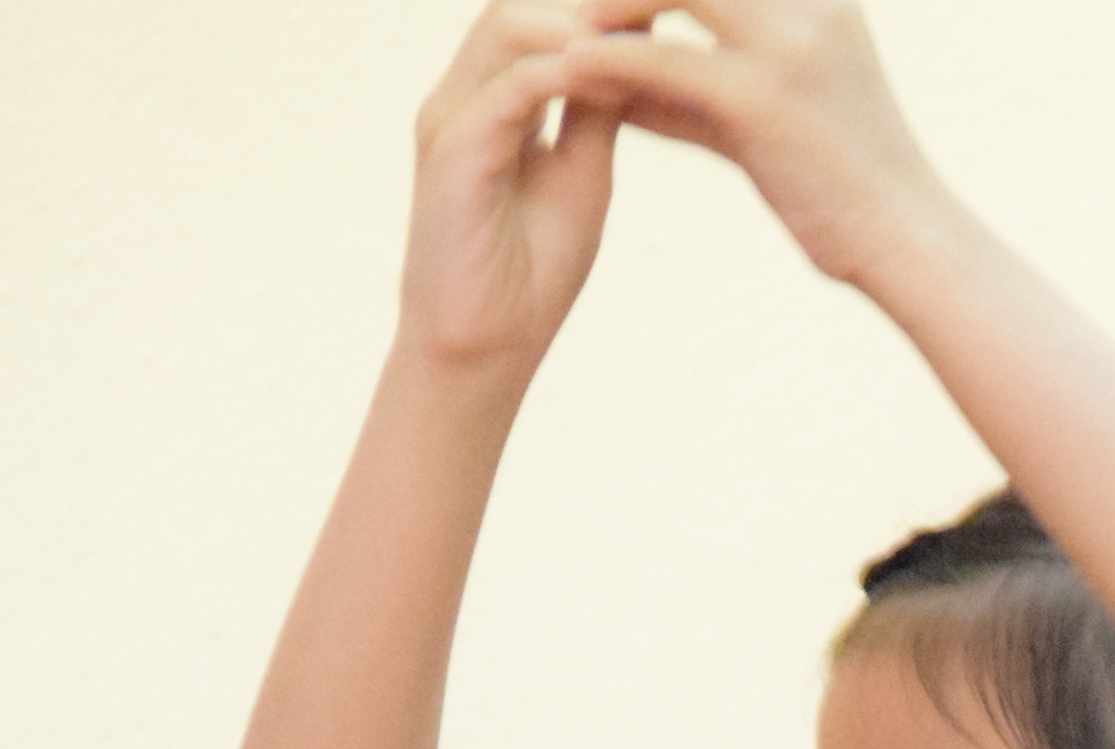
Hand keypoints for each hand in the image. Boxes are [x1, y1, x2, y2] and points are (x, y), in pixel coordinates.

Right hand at [400, 1, 625, 368]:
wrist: (485, 347)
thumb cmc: (531, 270)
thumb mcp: (583, 169)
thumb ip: (599, 107)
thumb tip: (640, 49)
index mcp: (490, 96)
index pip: (536, 15)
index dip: (594, 9)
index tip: (663, 11)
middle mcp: (462, 94)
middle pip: (517, 4)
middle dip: (587, 6)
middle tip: (658, 9)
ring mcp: (451, 116)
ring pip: (509, 26)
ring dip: (580, 26)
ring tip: (643, 37)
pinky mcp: (452, 150)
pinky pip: (511, 86)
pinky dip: (565, 73)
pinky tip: (614, 76)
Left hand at [557, 0, 953, 288]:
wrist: (907, 242)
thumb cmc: (839, 187)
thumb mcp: (762, 119)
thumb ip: (695, 91)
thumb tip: (625, 79)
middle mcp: (807, 5)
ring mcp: (789, 46)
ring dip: (612, 2)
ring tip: (564, 27)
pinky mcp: (765, 98)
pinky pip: (665, 62)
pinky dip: (612, 63)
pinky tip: (571, 73)